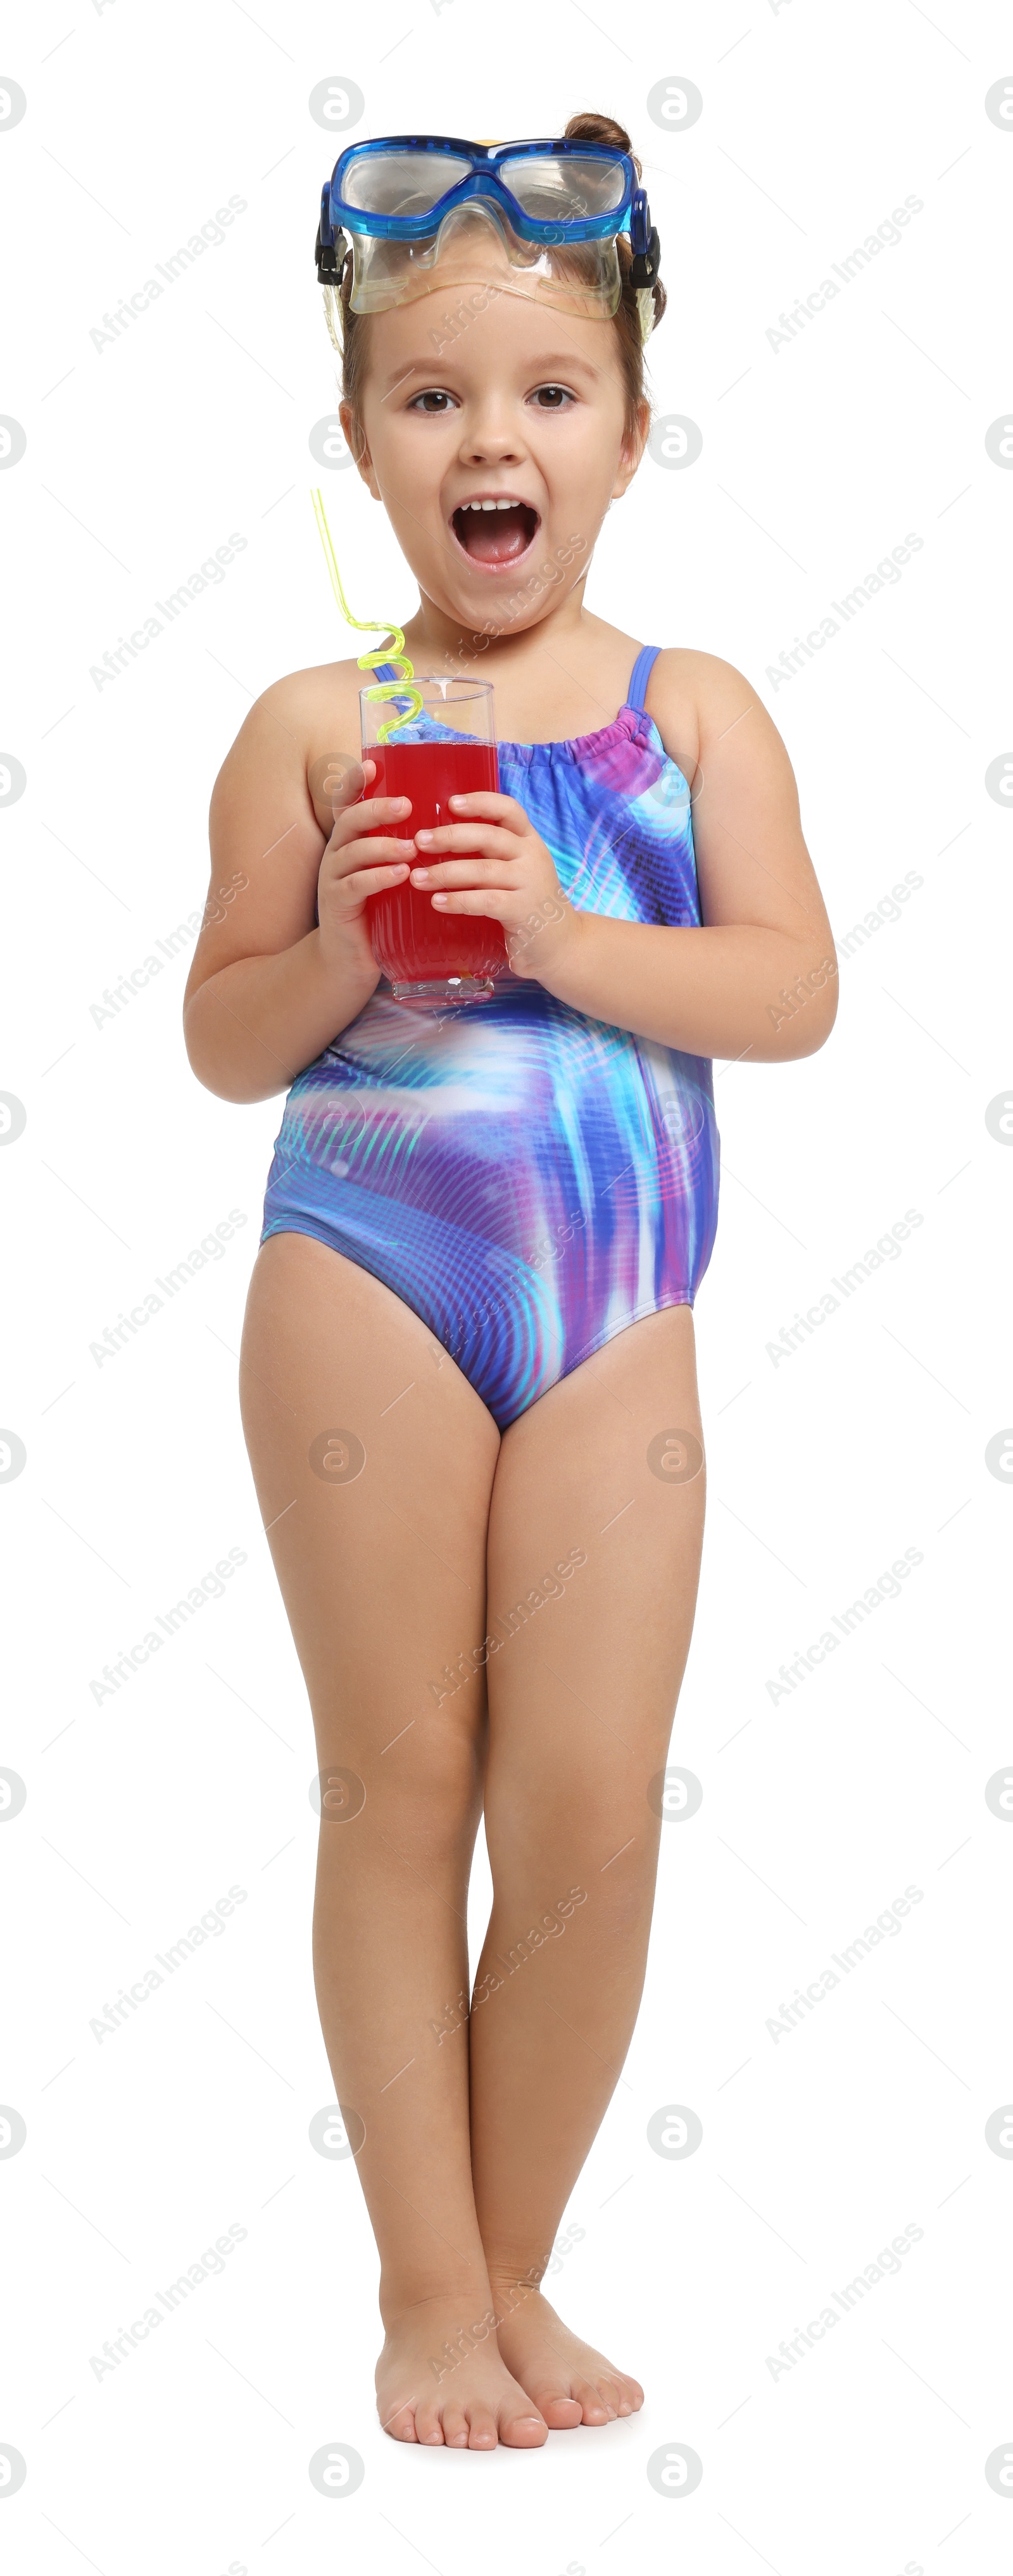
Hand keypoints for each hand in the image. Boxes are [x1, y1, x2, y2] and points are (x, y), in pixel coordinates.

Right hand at [316, 755, 415, 978]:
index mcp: (351, 841)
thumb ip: (404, 850)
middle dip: (377, 809)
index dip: (355, 782)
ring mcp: (332, 878)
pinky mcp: (336, 905)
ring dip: (383, 846)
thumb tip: (444, 823)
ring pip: (353, 851)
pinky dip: (378, 877)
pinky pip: (354, 885)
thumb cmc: (378, 913)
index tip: (372, 765)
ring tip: (411, 847)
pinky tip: (400, 875)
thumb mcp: (390, 875)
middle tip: (406, 805)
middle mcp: (337, 853)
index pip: (348, 804)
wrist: (351, 960)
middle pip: (350, 820)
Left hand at [409, 791, 580, 980]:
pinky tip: (437, 902)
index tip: (451, 803)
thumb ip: (490, 854)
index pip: (508, 810)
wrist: (561, 944)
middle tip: (420, 842)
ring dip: (445, 873)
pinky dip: (458, 901)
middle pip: (488, 837)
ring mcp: (530, 884)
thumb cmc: (525, 902)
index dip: (480, 802)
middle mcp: (532, 856)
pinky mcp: (523, 911)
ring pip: (482, 870)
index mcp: (529, 840)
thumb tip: (439, 839)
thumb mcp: (515, 870)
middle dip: (450, 837)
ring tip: (417, 878)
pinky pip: (485, 901)